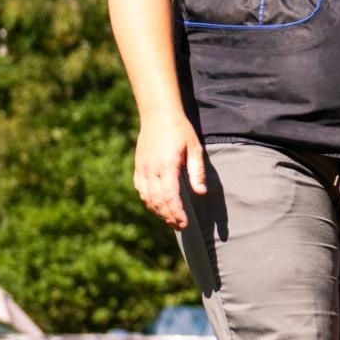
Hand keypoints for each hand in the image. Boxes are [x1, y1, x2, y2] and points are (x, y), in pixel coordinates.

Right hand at [133, 112, 206, 229]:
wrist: (158, 114)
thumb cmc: (180, 130)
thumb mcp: (195, 148)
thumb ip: (197, 172)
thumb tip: (201, 193)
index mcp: (167, 165)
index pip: (170, 197)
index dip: (176, 212)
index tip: (184, 223)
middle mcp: (151, 169)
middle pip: (157, 201)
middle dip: (168, 216)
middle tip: (180, 226)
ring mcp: (142, 168)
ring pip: (147, 198)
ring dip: (158, 212)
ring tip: (170, 219)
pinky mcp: (138, 166)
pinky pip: (140, 190)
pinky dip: (148, 201)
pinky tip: (157, 206)